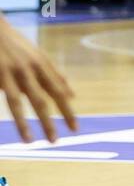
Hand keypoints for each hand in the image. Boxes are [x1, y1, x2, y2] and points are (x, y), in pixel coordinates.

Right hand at [0, 15, 76, 142]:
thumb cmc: (15, 44)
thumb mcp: (39, 56)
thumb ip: (55, 75)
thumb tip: (73, 95)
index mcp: (41, 65)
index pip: (58, 93)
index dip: (67, 111)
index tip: (75, 128)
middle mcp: (27, 69)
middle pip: (41, 100)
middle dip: (49, 122)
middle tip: (55, 141)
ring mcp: (8, 72)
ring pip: (17, 103)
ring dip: (23, 124)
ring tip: (29, 141)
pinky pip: (4, 97)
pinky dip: (9, 110)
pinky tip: (16, 128)